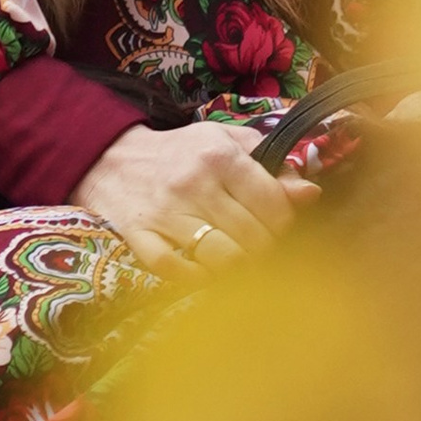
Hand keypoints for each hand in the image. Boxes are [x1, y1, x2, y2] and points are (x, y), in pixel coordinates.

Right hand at [71, 120, 317, 279]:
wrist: (110, 157)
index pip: (274, 205)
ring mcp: (164, 213)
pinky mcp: (138, 236)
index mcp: (220, 156)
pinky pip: (174, 270)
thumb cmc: (181, 152)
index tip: (277, 225)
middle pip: (252, 237)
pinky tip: (204, 272)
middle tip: (258, 245)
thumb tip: (311, 194)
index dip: (285, 223)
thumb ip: (272, 165)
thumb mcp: (226, 142)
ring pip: (221, 258)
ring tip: (238, 259)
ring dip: (237, 266)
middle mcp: (194, 184)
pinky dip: (195, 278)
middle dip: (264, 248)